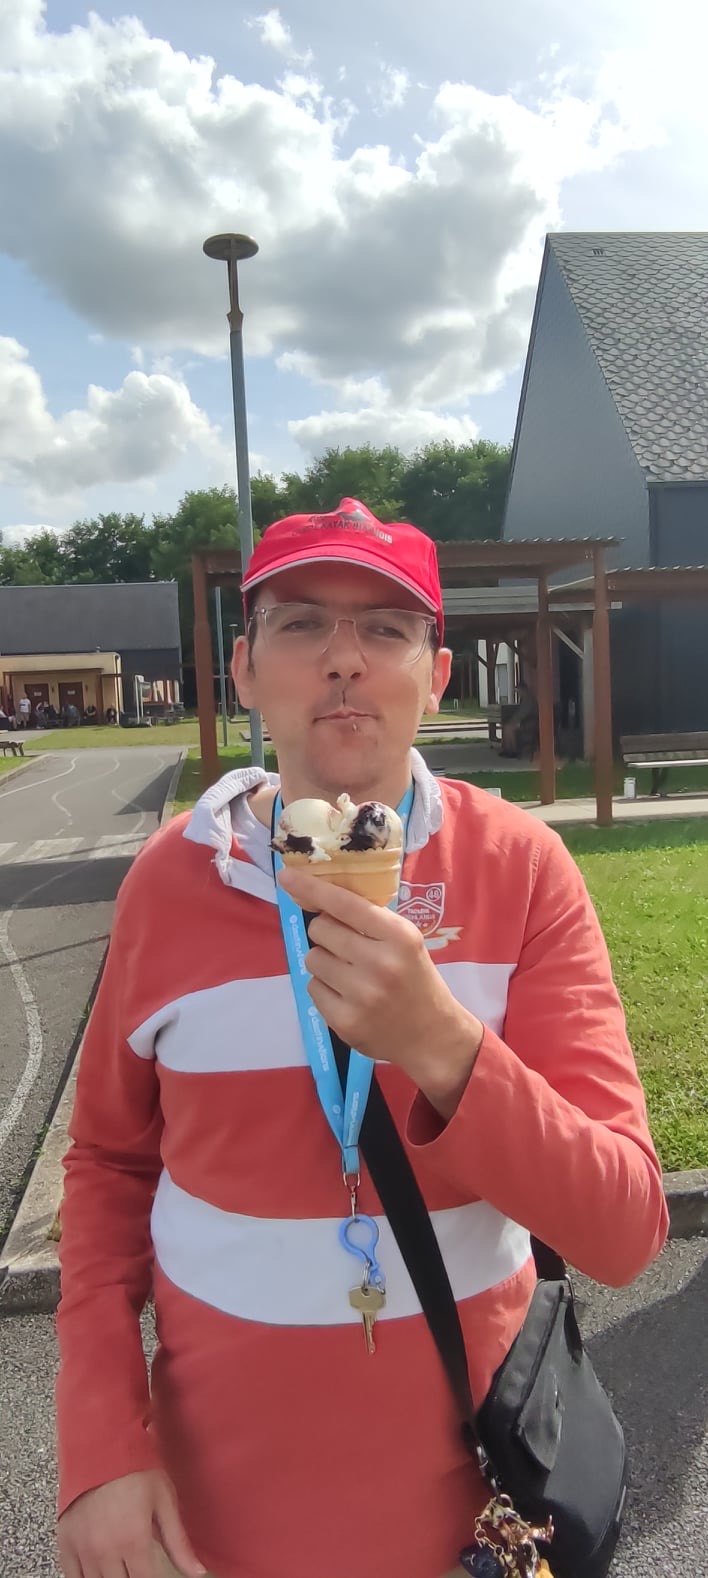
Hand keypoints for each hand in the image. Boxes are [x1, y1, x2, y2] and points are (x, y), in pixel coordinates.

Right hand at [57, 1469, 207, 1577]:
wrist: (102, 1444)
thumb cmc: (138, 1469)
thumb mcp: (165, 1502)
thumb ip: (178, 1543)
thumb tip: (197, 1573)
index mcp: (133, 1541)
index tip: (154, 1573)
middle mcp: (105, 1551)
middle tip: (137, 1566)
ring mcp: (82, 1548)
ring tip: (121, 1566)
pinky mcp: (65, 1541)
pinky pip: (71, 1576)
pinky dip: (85, 1577)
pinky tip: (98, 1571)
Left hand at [278, 868, 483, 1118]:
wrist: (432, 1035)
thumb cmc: (415, 979)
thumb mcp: (404, 942)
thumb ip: (368, 922)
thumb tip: (316, 898)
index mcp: (398, 936)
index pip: (345, 904)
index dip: (312, 888)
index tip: (287, 876)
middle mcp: (379, 963)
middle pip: (320, 929)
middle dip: (326, 934)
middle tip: (346, 947)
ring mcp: (361, 995)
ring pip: (312, 959)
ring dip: (324, 962)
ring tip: (349, 975)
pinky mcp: (344, 1021)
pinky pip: (312, 988)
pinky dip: (324, 989)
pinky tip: (347, 997)